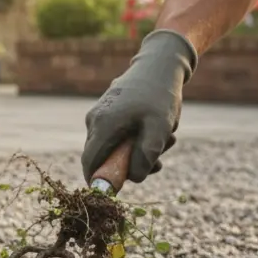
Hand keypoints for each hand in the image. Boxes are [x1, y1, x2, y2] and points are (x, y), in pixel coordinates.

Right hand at [81, 29, 196, 182]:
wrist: (159, 66)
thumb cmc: (159, 97)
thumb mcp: (159, 129)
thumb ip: (145, 156)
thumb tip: (134, 178)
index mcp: (103, 125)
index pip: (90, 163)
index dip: (99, 182)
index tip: (118, 191)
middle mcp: (94, 121)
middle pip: (104, 158)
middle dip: (130, 165)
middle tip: (159, 160)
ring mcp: (99, 115)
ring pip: (113, 147)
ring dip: (138, 151)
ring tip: (167, 139)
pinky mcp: (106, 112)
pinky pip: (116, 136)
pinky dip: (136, 140)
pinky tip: (157, 130)